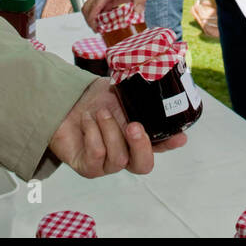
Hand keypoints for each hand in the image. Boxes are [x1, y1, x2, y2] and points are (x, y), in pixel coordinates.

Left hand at [48, 79, 185, 177]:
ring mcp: (106, 164)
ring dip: (109, 130)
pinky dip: (92, 133)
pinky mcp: (87, 167)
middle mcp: (126, 154)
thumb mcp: (120, 91)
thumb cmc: (95, 99)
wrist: (65, 102)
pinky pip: (96, 156)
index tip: (180, 136)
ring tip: (100, 112)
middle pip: (143, 166)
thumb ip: (138, 93)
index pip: (160, 145)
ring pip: (118, 159)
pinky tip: (87, 120)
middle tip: (133, 126)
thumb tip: (155, 77)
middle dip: (141, 146)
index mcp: (138, 137)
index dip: (171, 143)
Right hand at [81, 0, 148, 29]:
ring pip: (89, 9)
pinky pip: (96, 9)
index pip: (94, 5)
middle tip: (98, 31)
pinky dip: (97, 17)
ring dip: (92, 19)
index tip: (96, 29)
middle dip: (89, 21)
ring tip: (101, 30)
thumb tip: (137, 13)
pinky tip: (105, 24)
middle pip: (87, 7)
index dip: (92, 18)